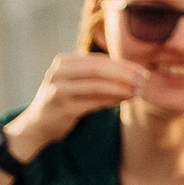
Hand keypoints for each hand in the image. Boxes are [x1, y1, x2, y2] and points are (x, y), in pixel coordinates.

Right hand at [3, 52, 148, 162]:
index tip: (143, 70)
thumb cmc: (64, 101)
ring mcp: (59, 90)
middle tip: (144, 79)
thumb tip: (132, 72)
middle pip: (98, 68)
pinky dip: (112, 99)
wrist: (38, 125)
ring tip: (139, 90)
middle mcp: (59, 72)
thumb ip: (96, 75)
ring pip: (97, 85)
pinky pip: (94, 102)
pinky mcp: (63, 108)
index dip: (123, 64)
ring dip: (122, 87)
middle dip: (125, 73)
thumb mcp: (76, 82)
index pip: (99, 59)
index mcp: (63, 62)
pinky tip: (125, 99)